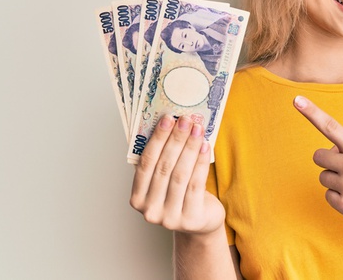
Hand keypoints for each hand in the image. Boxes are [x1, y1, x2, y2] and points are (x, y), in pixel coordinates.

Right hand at [130, 115, 224, 235]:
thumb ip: (162, 161)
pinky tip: (205, 146)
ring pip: (180, 174)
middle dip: (175, 140)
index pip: (145, 164)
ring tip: (198, 129)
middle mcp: (150, 210)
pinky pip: (196, 184)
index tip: (167, 119)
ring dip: (190, 148)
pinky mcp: (190, 219)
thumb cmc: (180, 195)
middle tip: (186, 120)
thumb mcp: (165, 182)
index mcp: (137, 198)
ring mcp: (170, 218)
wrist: (200, 224)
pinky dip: (200, 162)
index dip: (156, 140)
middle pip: (163, 168)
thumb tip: (171, 125)